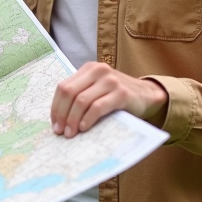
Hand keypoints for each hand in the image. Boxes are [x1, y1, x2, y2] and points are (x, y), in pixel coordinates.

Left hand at [51, 62, 168, 136]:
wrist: (147, 95)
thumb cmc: (116, 96)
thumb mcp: (97, 89)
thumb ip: (81, 95)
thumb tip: (59, 120)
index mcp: (88, 68)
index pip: (63, 87)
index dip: (56, 107)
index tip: (54, 124)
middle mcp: (98, 70)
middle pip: (70, 93)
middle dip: (62, 114)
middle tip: (60, 132)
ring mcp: (110, 80)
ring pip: (81, 100)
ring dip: (73, 119)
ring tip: (70, 133)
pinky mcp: (121, 93)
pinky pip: (98, 107)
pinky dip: (88, 119)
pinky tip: (84, 128)